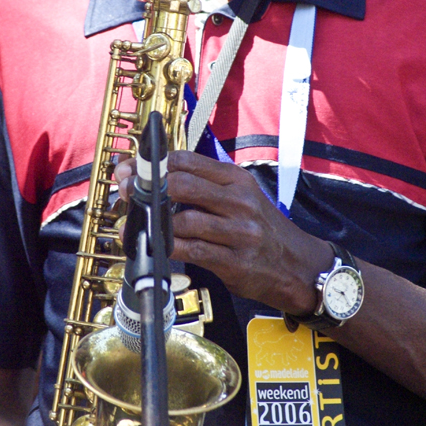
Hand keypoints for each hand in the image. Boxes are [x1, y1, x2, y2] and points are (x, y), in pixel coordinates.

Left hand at [116, 150, 330, 314]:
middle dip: (146, 189)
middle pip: (182, 185)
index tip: (131, 169)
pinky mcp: (235, 262)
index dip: (153, 163)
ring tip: (134, 224)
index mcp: (236, 179)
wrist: (299, 265)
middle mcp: (238, 201)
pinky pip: (192, 251)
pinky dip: (167, 248)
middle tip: (126, 193)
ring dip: (152, 223)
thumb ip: (205, 187)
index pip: (187, 160)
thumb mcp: (242, 197)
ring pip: (183, 220)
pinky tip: (154, 247)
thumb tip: (157, 179)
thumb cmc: (263, 229)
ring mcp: (238, 232)